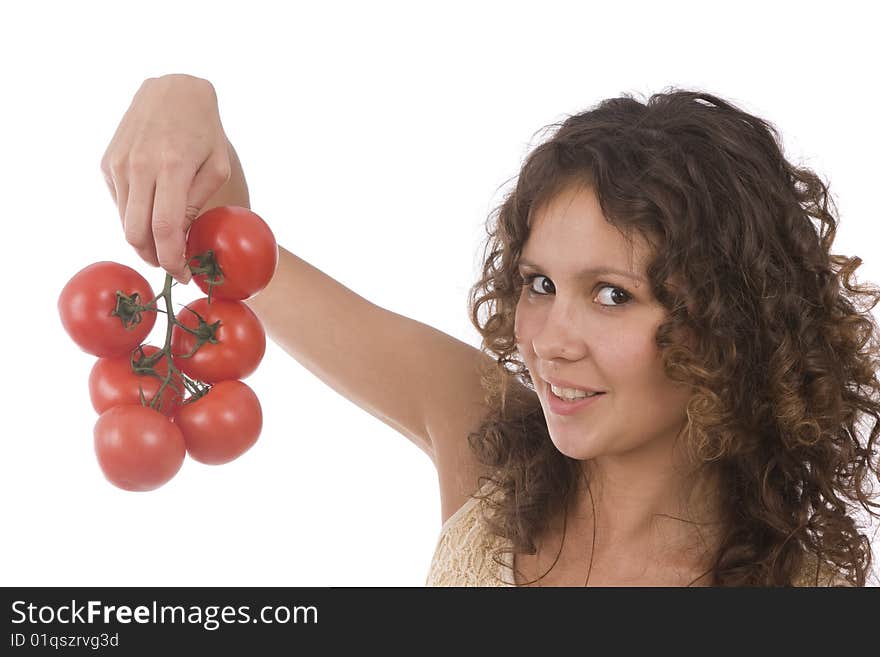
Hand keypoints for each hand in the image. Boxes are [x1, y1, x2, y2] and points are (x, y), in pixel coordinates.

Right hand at [100, 74, 231, 283]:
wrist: (173, 90)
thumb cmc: (205, 131)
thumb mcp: (217, 167)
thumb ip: (198, 203)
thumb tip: (180, 238)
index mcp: (172, 168)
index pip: (165, 230)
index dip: (172, 261)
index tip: (184, 275)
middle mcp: (139, 166)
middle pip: (137, 234)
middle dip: (155, 258)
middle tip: (174, 265)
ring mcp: (118, 164)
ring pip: (124, 222)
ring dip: (144, 240)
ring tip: (167, 241)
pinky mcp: (107, 162)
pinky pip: (119, 204)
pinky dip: (135, 216)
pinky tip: (154, 207)